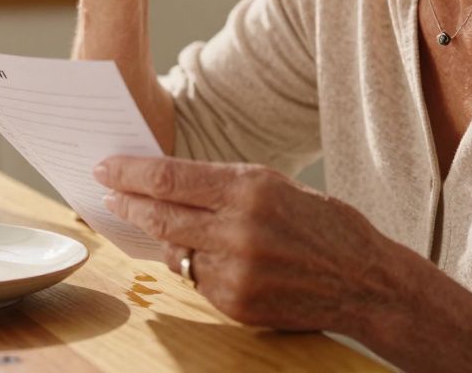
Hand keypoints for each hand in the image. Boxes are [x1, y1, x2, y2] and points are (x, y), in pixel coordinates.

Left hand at [94, 156, 395, 335]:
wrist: (365, 282)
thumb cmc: (322, 224)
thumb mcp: (275, 185)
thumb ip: (222, 186)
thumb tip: (167, 183)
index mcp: (250, 189)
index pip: (170, 178)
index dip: (130, 173)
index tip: (106, 167)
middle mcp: (239, 229)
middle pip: (160, 214)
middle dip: (126, 202)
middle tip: (107, 192)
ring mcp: (236, 271)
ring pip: (174, 250)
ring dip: (159, 235)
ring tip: (147, 221)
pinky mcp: (236, 303)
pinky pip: (196, 279)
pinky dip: (192, 264)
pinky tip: (200, 254)